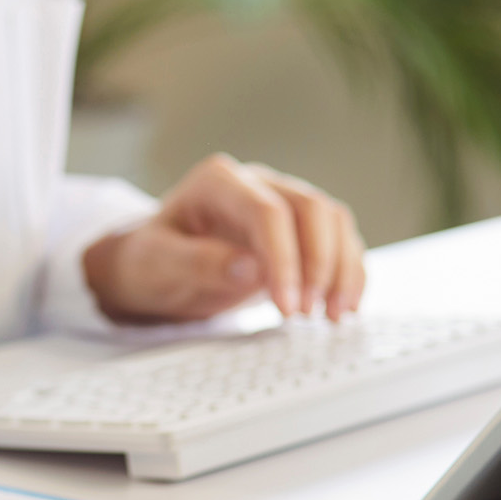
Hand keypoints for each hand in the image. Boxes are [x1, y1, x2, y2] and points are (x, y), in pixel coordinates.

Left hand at [83, 154, 365, 323]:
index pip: (267, 211)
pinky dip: (347, 273)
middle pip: (311, 209)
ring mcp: (282, 201)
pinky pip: (338, 241)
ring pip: (333, 221)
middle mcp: (257, 183)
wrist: (157, 268)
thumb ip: (199, 263)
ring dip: (342, 269)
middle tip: (309, 314)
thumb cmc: (152, 262)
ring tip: (333, 316)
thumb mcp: (159, 266)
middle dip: (319, 264)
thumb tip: (251, 267)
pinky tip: (343, 306)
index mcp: (217, 182)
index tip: (288, 306)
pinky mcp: (299, 229)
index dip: (285, 259)